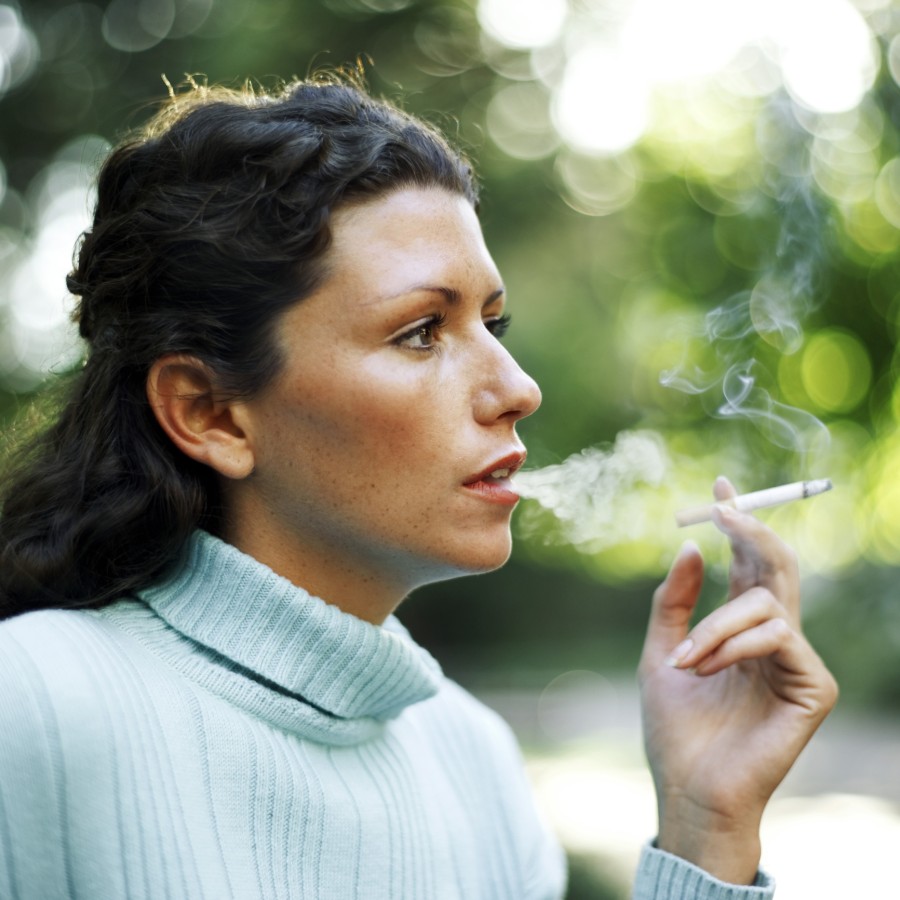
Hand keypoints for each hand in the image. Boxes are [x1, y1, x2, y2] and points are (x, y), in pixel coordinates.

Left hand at [639, 476, 837, 883]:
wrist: (687, 788)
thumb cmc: (674, 727)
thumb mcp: (661, 650)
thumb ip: (674, 601)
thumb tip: (690, 545)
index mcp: (740, 626)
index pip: (749, 562)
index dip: (739, 522)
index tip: (720, 485)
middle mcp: (773, 636)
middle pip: (776, 565)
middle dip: (748, 530)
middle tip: (720, 507)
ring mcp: (797, 660)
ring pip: (766, 601)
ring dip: (714, 624)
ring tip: (684, 661)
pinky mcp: (815, 686)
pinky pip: (777, 635)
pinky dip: (733, 644)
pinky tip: (706, 669)